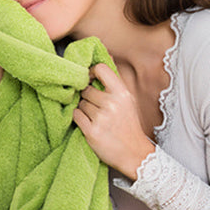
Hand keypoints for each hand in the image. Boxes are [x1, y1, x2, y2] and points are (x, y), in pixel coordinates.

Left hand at [72, 63, 155, 178]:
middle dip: (87, 97)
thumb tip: (104, 57)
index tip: (90, 79)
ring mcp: (101, 118)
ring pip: (80, 103)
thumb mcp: (127, 101)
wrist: (134, 153)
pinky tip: (88, 123)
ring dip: (83, 109)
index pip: (101, 69)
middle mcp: (112, 103)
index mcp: (122, 93)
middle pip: (86, 89)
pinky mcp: (92, 131)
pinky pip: (75, 115)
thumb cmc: (128, 125)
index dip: (91, 71)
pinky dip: (78, 118)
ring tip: (95, 117)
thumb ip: (115, 83)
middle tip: (96, 107)